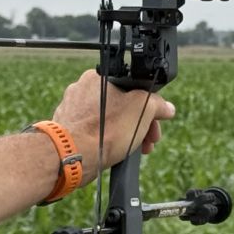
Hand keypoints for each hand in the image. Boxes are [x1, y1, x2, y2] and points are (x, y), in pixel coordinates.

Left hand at [53, 68, 175, 174]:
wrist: (72, 157)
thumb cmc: (104, 131)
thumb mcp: (142, 110)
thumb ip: (157, 104)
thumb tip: (166, 107)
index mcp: (98, 77)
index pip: (133, 88)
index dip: (149, 107)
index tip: (155, 122)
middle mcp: (82, 89)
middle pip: (121, 105)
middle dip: (138, 124)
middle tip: (148, 141)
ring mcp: (72, 108)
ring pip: (108, 119)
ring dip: (124, 133)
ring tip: (133, 150)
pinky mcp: (67, 127)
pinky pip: (93, 131)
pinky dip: (105, 139)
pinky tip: (112, 151)